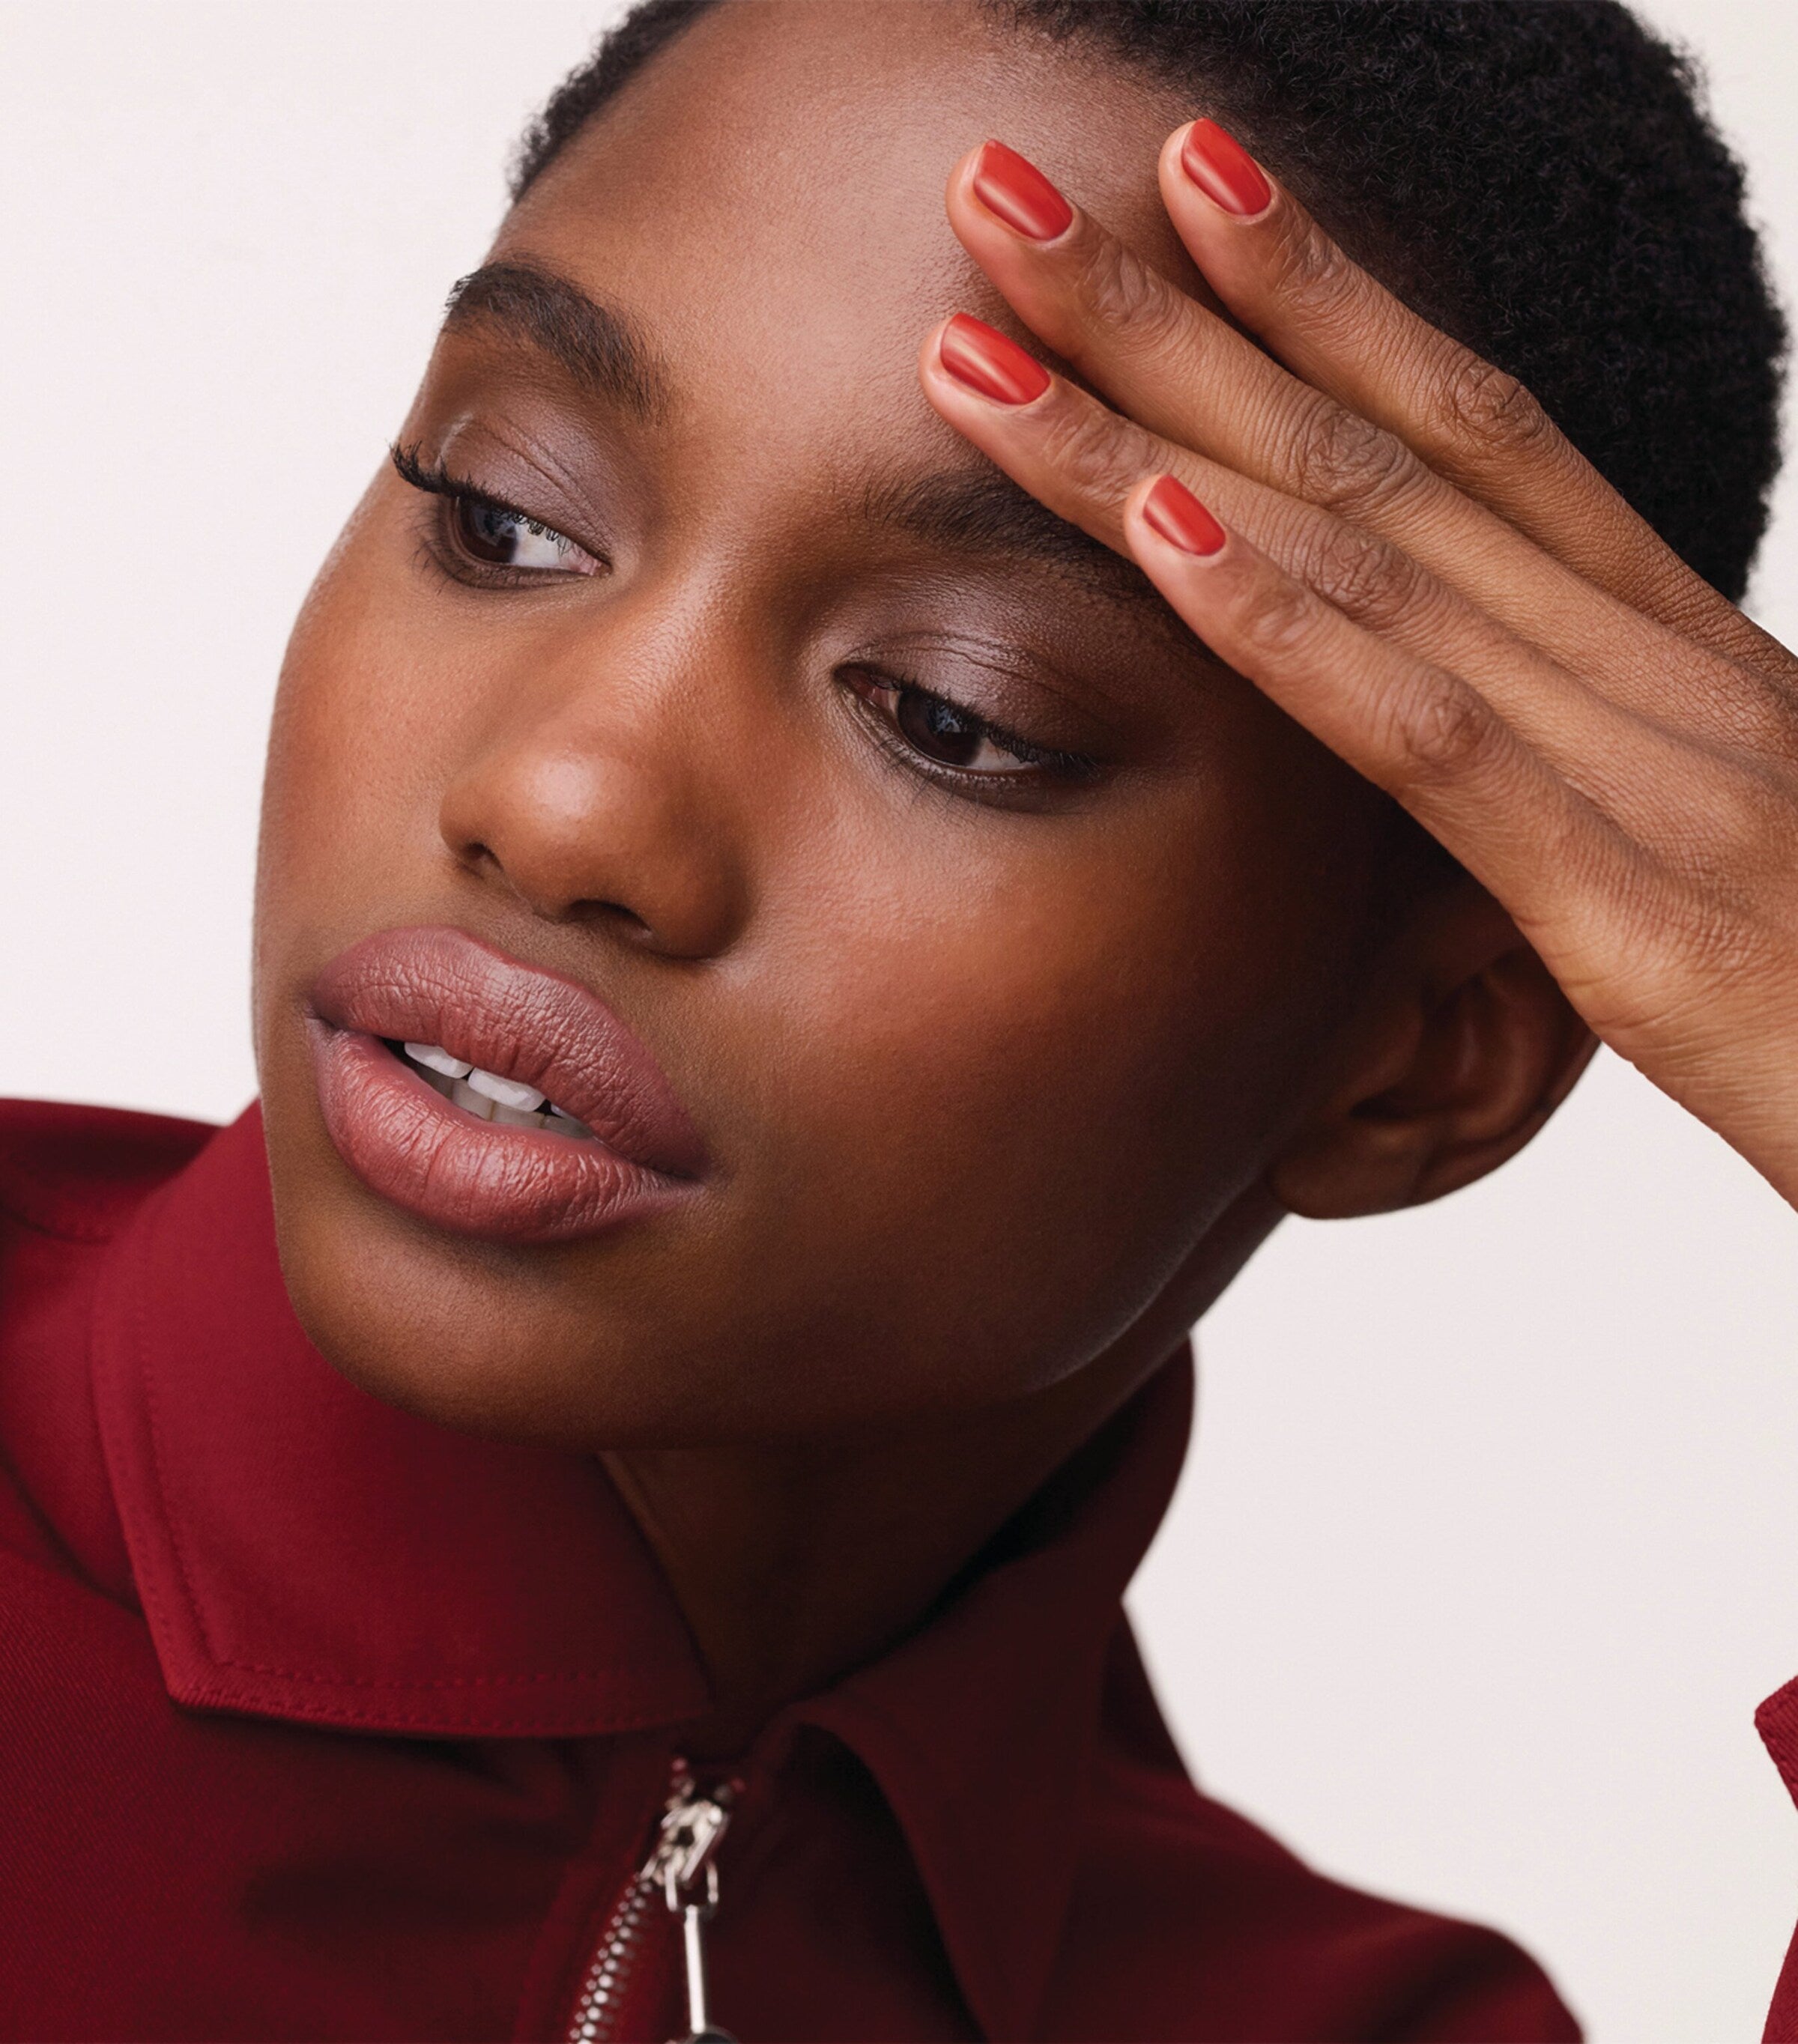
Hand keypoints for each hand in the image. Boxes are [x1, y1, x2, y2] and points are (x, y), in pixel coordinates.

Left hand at [921, 128, 1797, 1207]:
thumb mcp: (1716, 867)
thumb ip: (1591, 795)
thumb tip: (1474, 765)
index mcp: (1673, 658)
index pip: (1472, 433)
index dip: (1320, 297)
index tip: (1186, 181)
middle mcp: (1656, 671)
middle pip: (1379, 450)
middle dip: (1175, 314)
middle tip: (999, 187)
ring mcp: (1653, 770)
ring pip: (1369, 556)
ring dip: (1157, 436)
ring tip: (986, 333)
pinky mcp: (1639, 909)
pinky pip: (1433, 740)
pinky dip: (1288, 626)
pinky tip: (1162, 533)